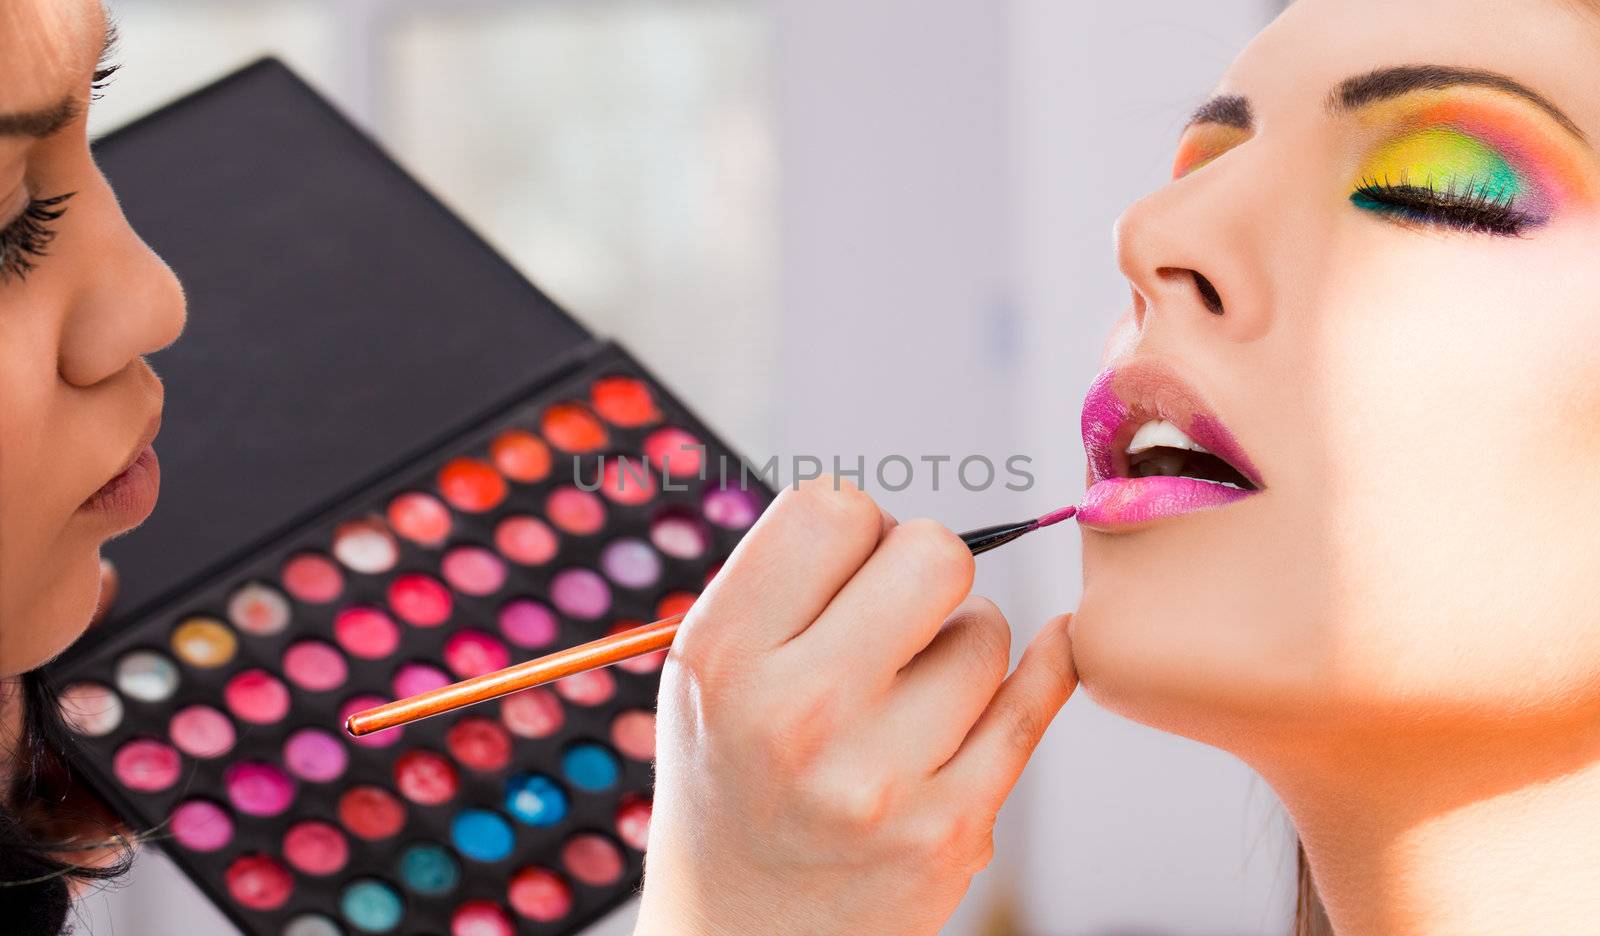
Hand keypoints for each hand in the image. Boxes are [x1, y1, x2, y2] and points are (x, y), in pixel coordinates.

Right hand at [635, 478, 1076, 935]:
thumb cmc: (732, 781)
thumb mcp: (707, 675)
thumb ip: (785, 585)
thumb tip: (896, 517)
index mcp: (722, 657)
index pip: (833, 509)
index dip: (855, 531)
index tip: (849, 572)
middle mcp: (796, 714)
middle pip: (934, 554)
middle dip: (925, 572)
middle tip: (898, 619)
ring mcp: (879, 780)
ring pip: (989, 631)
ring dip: (961, 647)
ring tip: (908, 698)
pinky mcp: (950, 830)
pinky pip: (1035, 701)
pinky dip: (1040, 671)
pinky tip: (1033, 663)